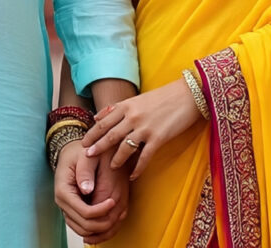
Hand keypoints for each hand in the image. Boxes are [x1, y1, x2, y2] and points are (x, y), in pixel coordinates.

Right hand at [54, 140, 126, 242]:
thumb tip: (87, 190)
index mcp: (63, 190)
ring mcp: (66, 209)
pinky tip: (108, 219)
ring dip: (100, 230)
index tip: (113, 201)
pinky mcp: (72, 211)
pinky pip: (83, 228)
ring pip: (83, 231)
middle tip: (118, 212)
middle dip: (103, 224)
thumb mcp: (83, 156)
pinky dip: (96, 229)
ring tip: (115, 217)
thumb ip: (85, 171)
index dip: (101, 211)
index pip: (84, 212)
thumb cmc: (78, 153)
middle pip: (84, 226)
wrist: (70, 153)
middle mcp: (62, 203)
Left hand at [82, 78, 203, 179]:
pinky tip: (132, 175)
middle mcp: (133, 117)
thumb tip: (97, 116)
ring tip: (110, 168)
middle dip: (97, 147)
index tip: (83, 143)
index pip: (103, 122)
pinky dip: (137, 169)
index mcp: (127, 105)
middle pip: (110, 135)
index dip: (92, 134)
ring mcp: (145, 128)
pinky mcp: (158, 138)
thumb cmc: (162, 97)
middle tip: (88, 157)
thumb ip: (117, 108)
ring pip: (124, 148)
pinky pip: (144, 157)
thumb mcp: (137, 98)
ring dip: (116, 160)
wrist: (187, 95)